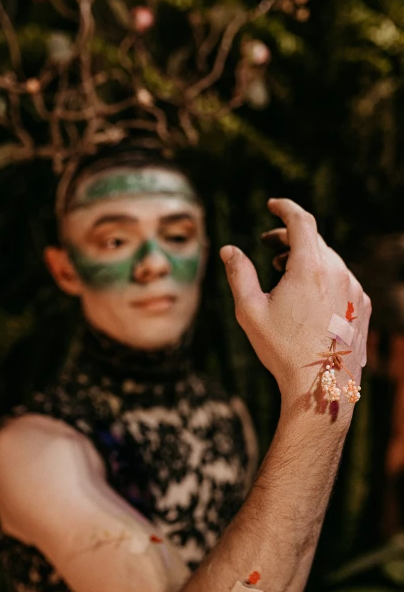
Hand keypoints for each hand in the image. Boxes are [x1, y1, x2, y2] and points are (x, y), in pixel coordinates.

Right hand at [220, 199, 370, 403]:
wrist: (321, 386)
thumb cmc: (281, 348)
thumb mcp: (249, 310)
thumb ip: (238, 274)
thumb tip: (228, 250)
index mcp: (310, 268)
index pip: (301, 221)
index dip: (285, 209)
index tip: (273, 205)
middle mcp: (339, 273)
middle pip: (314, 241)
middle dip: (290, 237)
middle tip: (269, 245)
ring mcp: (355, 290)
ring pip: (329, 261)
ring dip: (306, 259)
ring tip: (284, 273)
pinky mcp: (363, 308)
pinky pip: (343, 280)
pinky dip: (324, 278)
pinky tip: (307, 296)